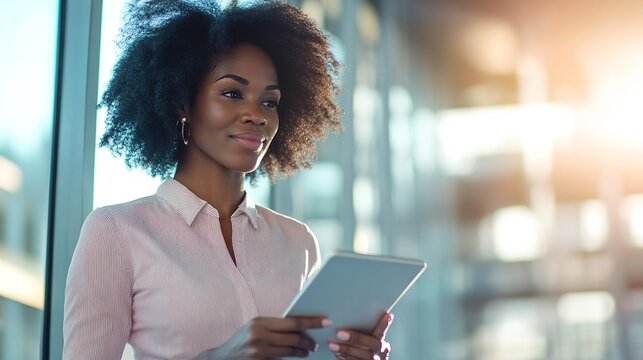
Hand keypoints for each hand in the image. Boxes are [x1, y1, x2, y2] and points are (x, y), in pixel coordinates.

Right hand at [202, 316, 330, 359]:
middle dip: (308, 341)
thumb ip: (273, 327)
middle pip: (293, 337)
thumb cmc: (242, 341)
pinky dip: (292, 358)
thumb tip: (298, 326)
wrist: (223, 358)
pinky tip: (298, 356)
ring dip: (302, 351)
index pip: (292, 322)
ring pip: (290, 350)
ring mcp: (259, 350)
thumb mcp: (254, 328)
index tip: (326, 322)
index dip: (311, 323)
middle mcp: (259, 335)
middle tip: (315, 344)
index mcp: (260, 322)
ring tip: (308, 351)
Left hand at [329, 313, 392, 359]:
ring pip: (365, 356)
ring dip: (347, 350)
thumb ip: (361, 333)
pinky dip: (345, 358)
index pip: (382, 332)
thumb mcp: (364, 342)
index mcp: (382, 344)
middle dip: (357, 337)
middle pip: (374, 344)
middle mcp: (381, 353)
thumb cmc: (360, 351)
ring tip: (332, 345)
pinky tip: (336, 353)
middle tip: (340, 333)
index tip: (387, 315)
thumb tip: (346, 317)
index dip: (384, 325)